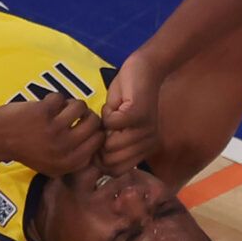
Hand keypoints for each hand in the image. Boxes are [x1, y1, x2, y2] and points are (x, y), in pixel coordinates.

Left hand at [0, 94, 103, 176]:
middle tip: (71, 113)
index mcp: (69, 163)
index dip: (94, 129)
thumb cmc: (25, 148)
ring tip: (58, 108)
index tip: (83, 124)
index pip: (99, 141)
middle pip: (94, 122)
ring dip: (69, 103)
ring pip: (80, 106)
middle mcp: (64, 149)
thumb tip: (100, 134)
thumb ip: (75, 155)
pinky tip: (44, 105)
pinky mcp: (43, 113)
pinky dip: (53, 97)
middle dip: (86, 114)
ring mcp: (54, 131)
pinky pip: (61, 97)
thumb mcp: (52, 163)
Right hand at [100, 53, 166, 172]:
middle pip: (111, 162)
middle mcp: (149, 143)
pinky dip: (106, 113)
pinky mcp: (138, 115)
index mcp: (145, 149)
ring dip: (102, 127)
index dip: (100, 161)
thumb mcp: (117, 127)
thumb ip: (110, 143)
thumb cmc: (127, 97)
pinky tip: (115, 105)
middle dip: (98, 145)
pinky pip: (110, 123)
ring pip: (109, 144)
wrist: (144, 69)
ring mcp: (145, 130)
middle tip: (102, 126)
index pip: (117, 171)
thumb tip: (92, 161)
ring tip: (111, 113)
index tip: (97, 143)